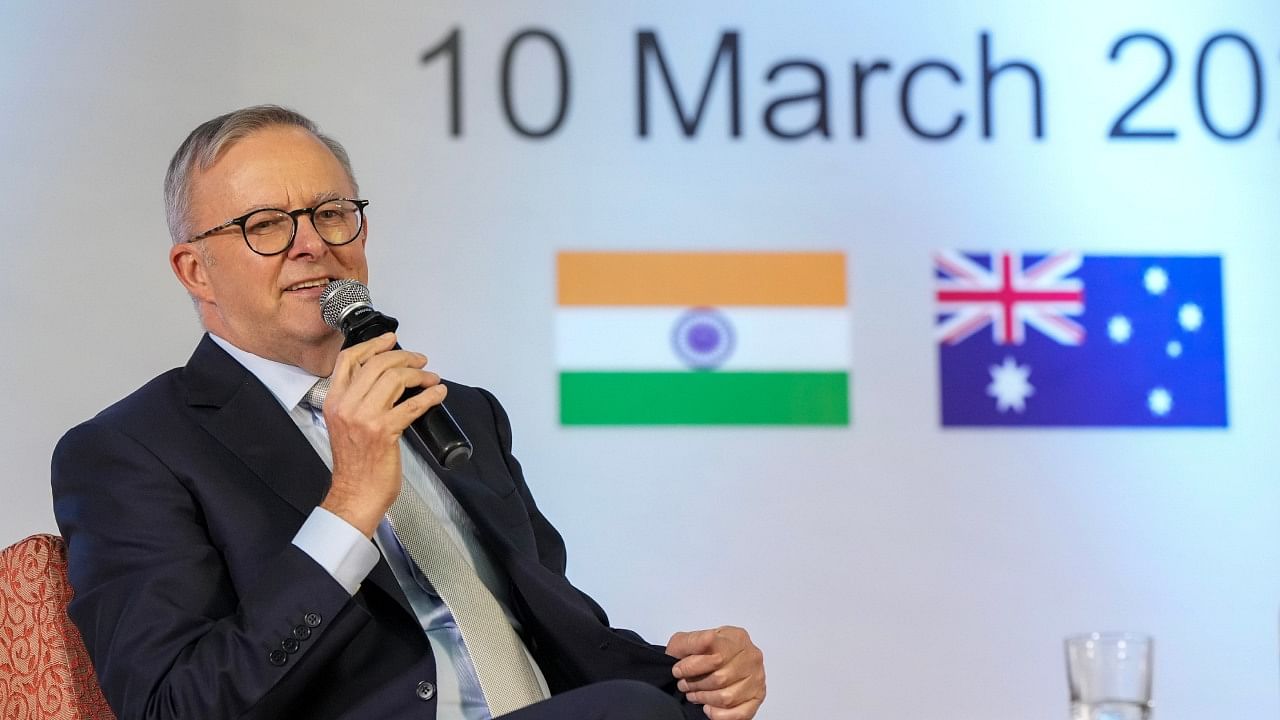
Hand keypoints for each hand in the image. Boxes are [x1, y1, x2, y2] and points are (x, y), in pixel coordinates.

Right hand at [318, 332, 444, 535]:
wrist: (355, 494)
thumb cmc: (355, 464)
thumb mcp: (346, 424)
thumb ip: (358, 400)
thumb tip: (387, 379)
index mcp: (334, 401)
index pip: (349, 360)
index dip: (373, 345)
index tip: (391, 340)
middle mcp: (346, 406)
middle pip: (377, 364)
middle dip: (405, 358)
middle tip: (421, 361)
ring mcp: (364, 418)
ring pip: (395, 379)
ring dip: (420, 374)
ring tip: (431, 378)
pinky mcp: (384, 432)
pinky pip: (412, 404)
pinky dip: (430, 395)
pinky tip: (438, 394)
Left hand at [666, 626, 765, 719]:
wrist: (711, 663)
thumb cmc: (701, 653)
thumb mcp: (688, 641)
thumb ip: (690, 641)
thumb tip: (704, 641)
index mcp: (736, 638)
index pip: (716, 655)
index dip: (692, 666)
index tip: (678, 670)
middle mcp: (751, 657)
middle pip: (721, 678)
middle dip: (696, 684)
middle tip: (684, 685)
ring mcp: (757, 678)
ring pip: (727, 697)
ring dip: (704, 699)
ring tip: (694, 695)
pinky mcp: (757, 698)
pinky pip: (740, 714)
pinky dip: (719, 714)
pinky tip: (708, 708)